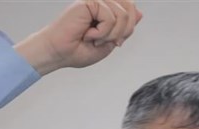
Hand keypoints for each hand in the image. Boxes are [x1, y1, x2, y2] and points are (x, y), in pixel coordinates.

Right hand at [15, 1, 141, 75]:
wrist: (59, 53)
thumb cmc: (78, 50)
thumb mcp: (109, 42)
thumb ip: (124, 28)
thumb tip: (139, 12)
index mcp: (107, 11)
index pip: (131, 9)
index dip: (130, 28)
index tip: (117, 42)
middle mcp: (102, 3)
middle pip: (130, 8)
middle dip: (125, 30)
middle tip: (108, 41)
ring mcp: (95, 2)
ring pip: (122, 14)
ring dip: (111, 34)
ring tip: (95, 39)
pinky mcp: (89, 3)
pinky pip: (110, 17)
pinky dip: (102, 32)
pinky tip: (88, 34)